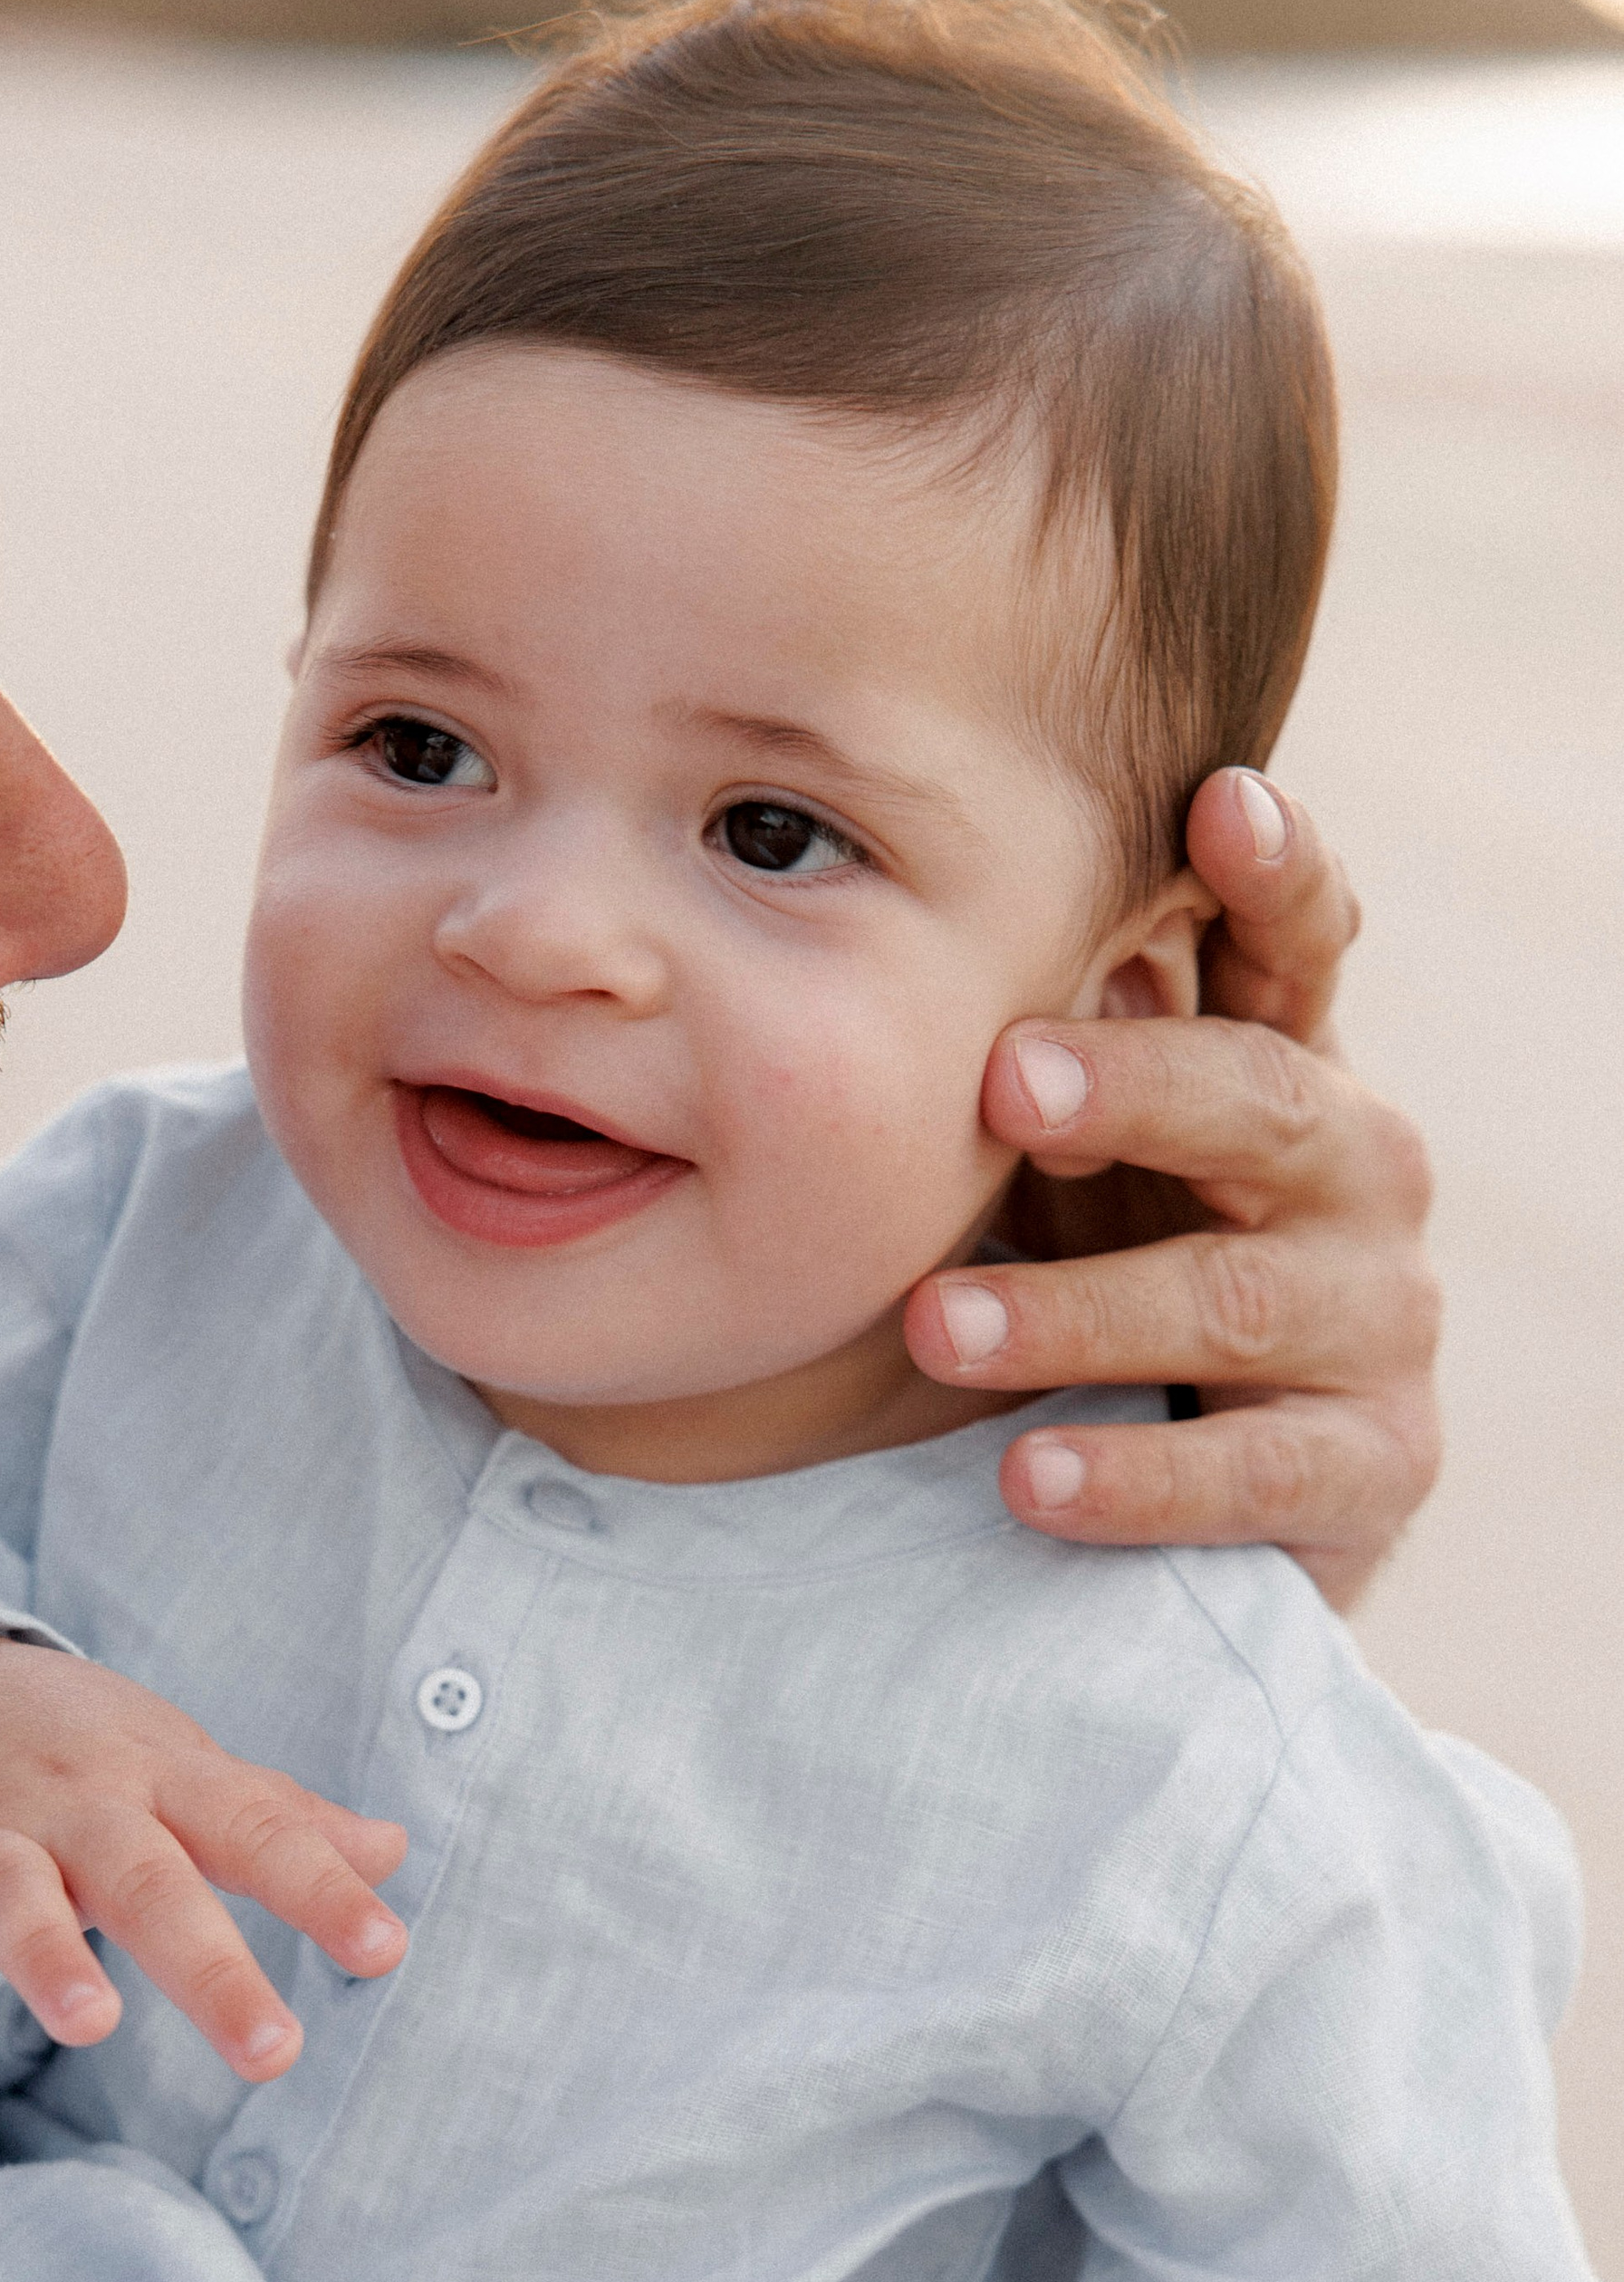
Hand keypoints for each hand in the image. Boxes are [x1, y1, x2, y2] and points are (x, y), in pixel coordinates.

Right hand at [0, 1628, 407, 2091]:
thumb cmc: (77, 1747)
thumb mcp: (181, 1764)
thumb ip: (279, 1817)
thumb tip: (393, 1852)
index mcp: (163, 1780)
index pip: (256, 1830)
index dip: (322, 1890)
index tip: (384, 1950)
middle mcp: (77, 1807)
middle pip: (148, 1881)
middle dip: (210, 1966)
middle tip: (272, 2050)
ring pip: (12, 1894)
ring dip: (48, 1957)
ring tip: (92, 2024)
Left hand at [904, 767, 1438, 1609]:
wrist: (1188, 1482)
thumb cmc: (1108, 1260)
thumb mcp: (1073, 1149)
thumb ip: (1039, 1052)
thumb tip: (901, 932)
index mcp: (1282, 1065)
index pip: (1297, 945)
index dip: (1276, 873)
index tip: (1220, 800)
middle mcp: (1359, 1172)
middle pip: (1269, 1102)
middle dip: (1138, 1087)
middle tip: (1004, 1081)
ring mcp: (1380, 1320)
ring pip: (1233, 1300)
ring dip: (1072, 1313)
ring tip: (935, 1326)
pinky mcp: (1374, 1465)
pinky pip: (1257, 1474)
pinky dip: (1133, 1475)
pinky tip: (1026, 1479)